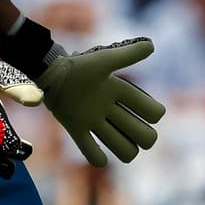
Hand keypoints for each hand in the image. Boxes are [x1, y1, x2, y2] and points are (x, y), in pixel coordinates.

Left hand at [38, 38, 165, 166]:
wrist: (51, 73)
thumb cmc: (79, 66)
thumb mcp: (105, 60)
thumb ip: (128, 55)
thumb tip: (152, 46)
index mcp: (120, 92)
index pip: (152, 111)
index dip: (152, 113)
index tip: (143, 108)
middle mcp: (112, 109)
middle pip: (142, 135)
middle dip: (143, 137)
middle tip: (129, 130)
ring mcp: (95, 121)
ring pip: (123, 147)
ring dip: (124, 149)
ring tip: (118, 144)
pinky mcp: (77, 129)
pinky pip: (91, 153)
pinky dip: (98, 158)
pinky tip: (99, 157)